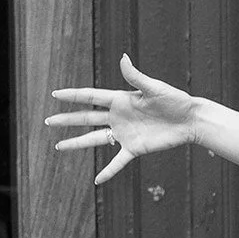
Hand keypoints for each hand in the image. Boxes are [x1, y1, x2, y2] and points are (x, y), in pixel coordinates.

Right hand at [46, 54, 198, 183]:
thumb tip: (123, 57)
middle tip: (47, 121)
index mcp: (120, 99)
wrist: (190, 120)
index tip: (55, 94)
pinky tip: (97, 180)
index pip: (91, 97)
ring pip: (95, 139)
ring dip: (76, 143)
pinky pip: (118, 161)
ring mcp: (125, 134)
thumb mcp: (154, 88)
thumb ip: (135, 76)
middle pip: (86, 118)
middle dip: (67, 120)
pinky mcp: (135, 148)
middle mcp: (118, 117)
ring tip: (58, 147)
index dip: (73, 96)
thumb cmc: (175, 100)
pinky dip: (108, 171)